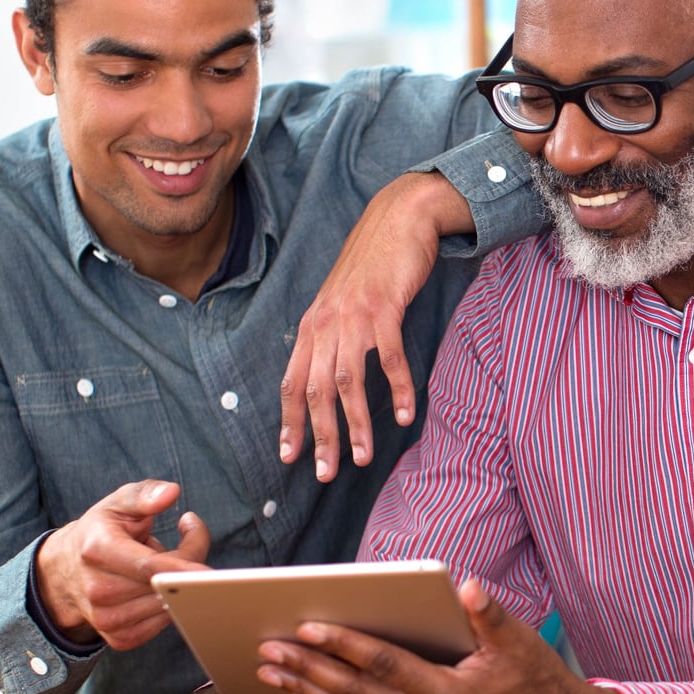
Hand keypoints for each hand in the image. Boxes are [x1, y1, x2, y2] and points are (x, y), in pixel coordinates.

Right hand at [36, 480, 211, 648]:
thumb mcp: (117, 504)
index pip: (148, 566)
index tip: (210, 571)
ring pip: (168, 606)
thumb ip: (145, 495)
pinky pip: (162, 624)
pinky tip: (158, 589)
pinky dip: (169, 606)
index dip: (183, 567)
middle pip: (164, 585)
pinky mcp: (118, 638)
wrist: (66, 572)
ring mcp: (106, 618)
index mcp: (97, 551)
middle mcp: (98, 589)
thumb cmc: (100, 532)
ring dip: (178, 586)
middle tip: (188, 540)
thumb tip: (172, 492)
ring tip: (163, 566)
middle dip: (187, 564)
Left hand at [255, 579, 629, 693]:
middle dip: (307, 670)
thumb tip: (466, 586)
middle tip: (268, 650)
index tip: (308, 626)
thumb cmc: (535, 679)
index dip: (344, 644)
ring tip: (271, 672)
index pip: (384, 665)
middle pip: (355, 693)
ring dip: (308, 692)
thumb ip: (489, 614)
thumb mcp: (520, 642)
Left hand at [279, 171, 474, 482]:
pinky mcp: (384, 308)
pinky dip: (397, 388)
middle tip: (327, 473)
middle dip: (320, 436)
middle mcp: (325, 324)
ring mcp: (354, 316)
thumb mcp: (342, 301)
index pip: (291, 382)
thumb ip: (333, 335)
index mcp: (312, 326)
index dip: (288, 422)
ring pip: (347, 381)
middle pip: (315, 390)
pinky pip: (390, 357)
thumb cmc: (373, 265)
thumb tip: (330, 375)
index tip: (290, 456)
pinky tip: (405, 414)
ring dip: (354, 423)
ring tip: (362, 457)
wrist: (398, 219)